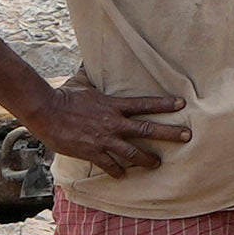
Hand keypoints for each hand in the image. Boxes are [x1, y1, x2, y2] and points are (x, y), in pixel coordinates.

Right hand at [22, 77, 191, 165]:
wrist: (46, 112)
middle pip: (147, 129)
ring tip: (157, 164)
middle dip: (170, 133)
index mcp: (113, 105)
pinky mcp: (92, 152)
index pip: (145, 103)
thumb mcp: (81, 81)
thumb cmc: (64, 95)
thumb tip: (92, 59)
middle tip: (187, 136)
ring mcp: (104, 139)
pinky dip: (117, 171)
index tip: (182, 104)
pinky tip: (123, 175)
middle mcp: (113, 123)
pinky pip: (110, 165)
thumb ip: (91, 73)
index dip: (165, 103)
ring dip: (147, 159)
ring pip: (133, 152)